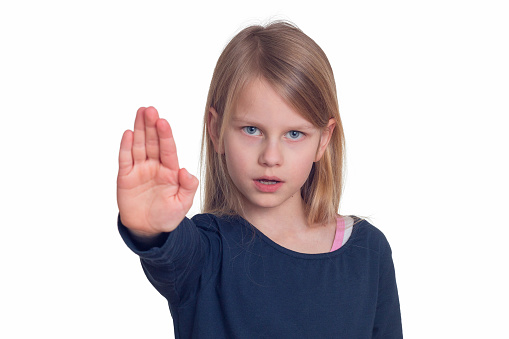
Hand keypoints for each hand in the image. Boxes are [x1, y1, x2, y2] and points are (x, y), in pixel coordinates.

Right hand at [117, 107, 198, 236]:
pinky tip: (128, 133)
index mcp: (170, 170)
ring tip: (140, 112)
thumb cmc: (168, 215)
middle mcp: (155, 166)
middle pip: (153, 142)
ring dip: (139, 129)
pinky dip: (126, 146)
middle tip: (150, 109)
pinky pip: (125, 159)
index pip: (168, 149)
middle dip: (151, 125)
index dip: (165, 135)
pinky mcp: (126, 176)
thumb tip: (186, 171)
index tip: (163, 121)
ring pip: (139, 145)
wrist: (149, 229)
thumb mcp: (182, 203)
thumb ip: (188, 187)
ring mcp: (140, 169)